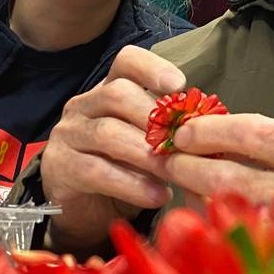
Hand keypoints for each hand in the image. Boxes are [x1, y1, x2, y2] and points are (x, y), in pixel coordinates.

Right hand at [40, 45, 184, 252]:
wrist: (84, 211)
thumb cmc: (124, 171)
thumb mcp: (149, 147)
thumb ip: (171, 134)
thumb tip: (213, 133)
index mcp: (108, 91)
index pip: (126, 62)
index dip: (152, 67)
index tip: (179, 85)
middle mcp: (84, 105)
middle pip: (117, 93)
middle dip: (155, 119)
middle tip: (184, 144)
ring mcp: (68, 134)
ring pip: (108, 132)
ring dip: (146, 154)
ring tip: (173, 173)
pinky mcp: (59, 166)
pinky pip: (95, 170)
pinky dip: (131, 184)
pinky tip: (156, 196)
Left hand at [159, 113, 273, 228]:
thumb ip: (270, 142)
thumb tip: (208, 135)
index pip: (255, 134)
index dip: (212, 131)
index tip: (183, 130)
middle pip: (235, 177)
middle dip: (191, 167)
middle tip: (165, 159)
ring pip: (235, 211)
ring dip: (197, 195)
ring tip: (178, 182)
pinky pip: (245, 240)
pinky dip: (219, 223)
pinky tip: (203, 212)